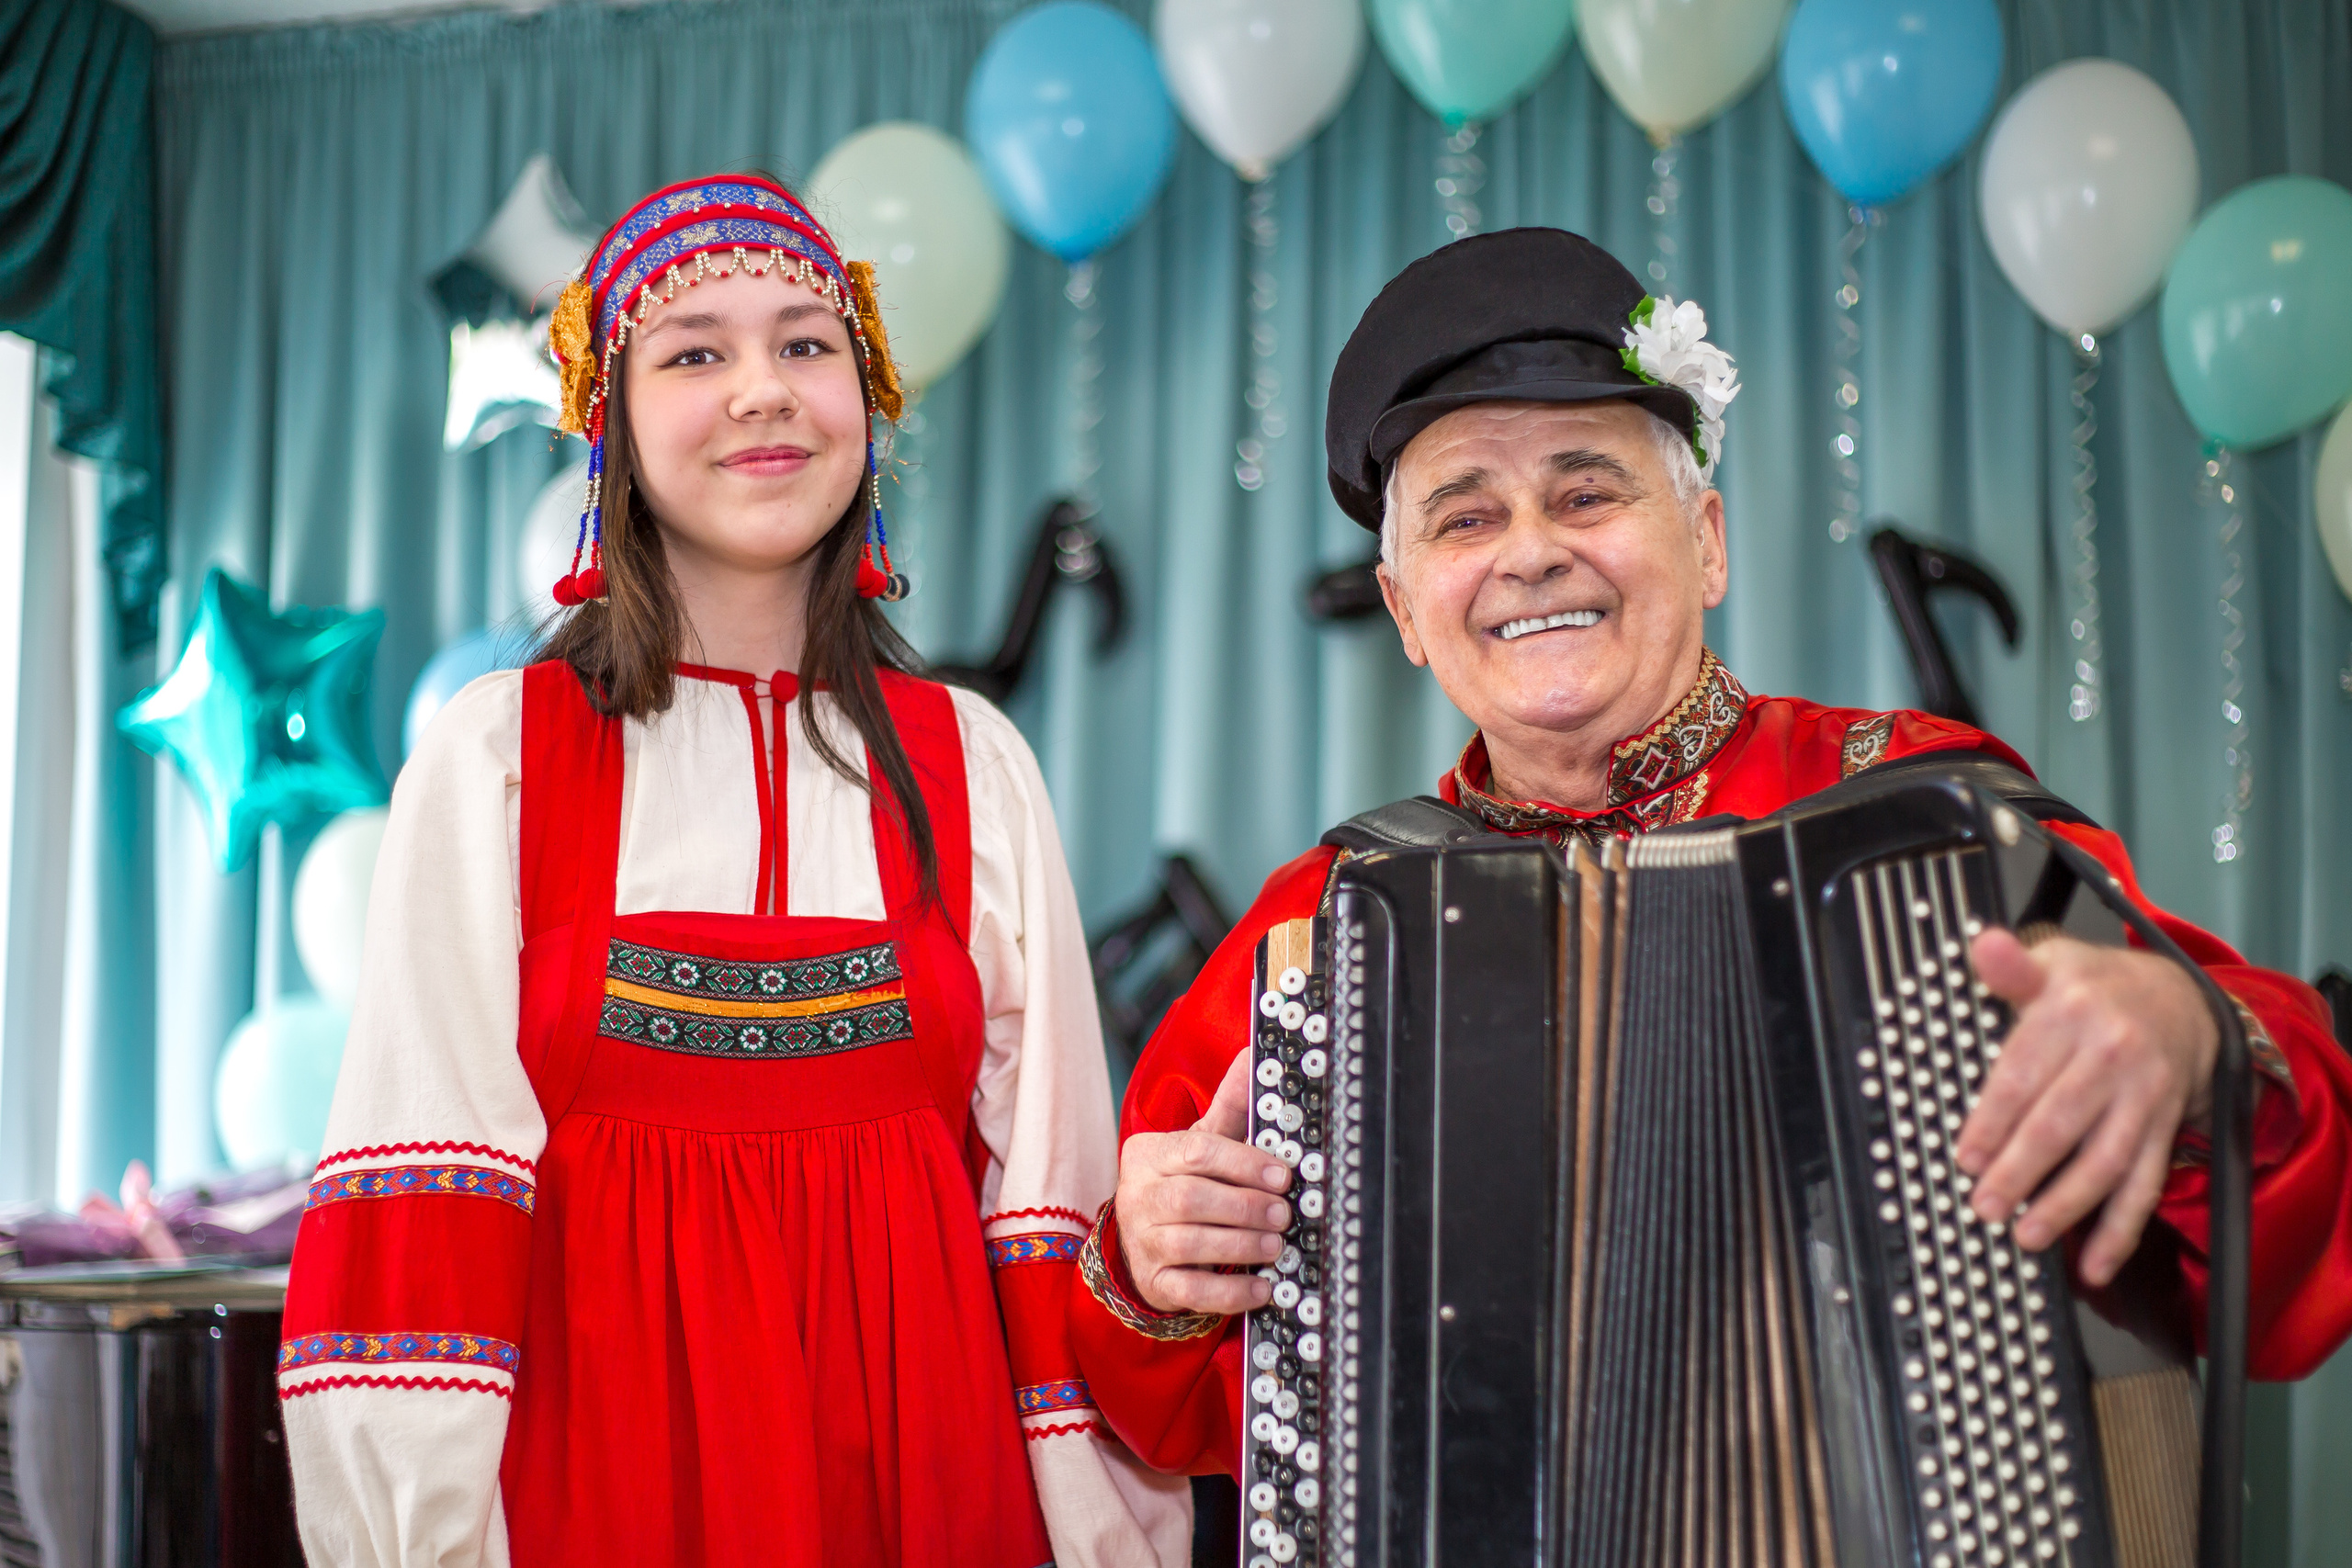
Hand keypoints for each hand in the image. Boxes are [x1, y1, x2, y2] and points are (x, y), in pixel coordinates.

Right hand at [1114, 1048, 1293, 1315]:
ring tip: (1277, 1245)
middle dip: (1244, 1206)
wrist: (1142, 1240)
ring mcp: (1142, 1242)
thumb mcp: (1199, 1143)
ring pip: (1189, 1244)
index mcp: (1149, 1154)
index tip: (1283, 1175)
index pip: (1196, 1151)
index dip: (1243, 1163)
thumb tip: (1254, 1056)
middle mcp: (1138, 1196)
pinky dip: (1229, 1292)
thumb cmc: (1182, 1183)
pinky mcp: (1154, 1282)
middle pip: (1190, 1198)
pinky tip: (1262, 1288)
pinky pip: (1190, 1291)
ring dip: (1240, 1245)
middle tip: (1284, 1213)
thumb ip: (1227, 1106)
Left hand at [1956, 929, 2218, 1286]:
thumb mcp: (2053, 963)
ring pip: (2105, 1162)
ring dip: (2067, 1206)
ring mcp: (2143, 1099)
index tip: (1966, 1157)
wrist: (2181, 1002)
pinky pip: (2143, 1186)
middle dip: (2021, 1171)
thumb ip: (2012, 967)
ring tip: (2028, 1236)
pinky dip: (2121, 1231)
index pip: (2023, 1076)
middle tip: (1985, 1205)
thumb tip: (1983, 947)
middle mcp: (2112, 1058)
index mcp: (2073, 1015)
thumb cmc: (2096, 988)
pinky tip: (2095, 1265)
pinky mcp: (2163, 1132)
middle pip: (2061, 1123)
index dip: (1992, 1121)